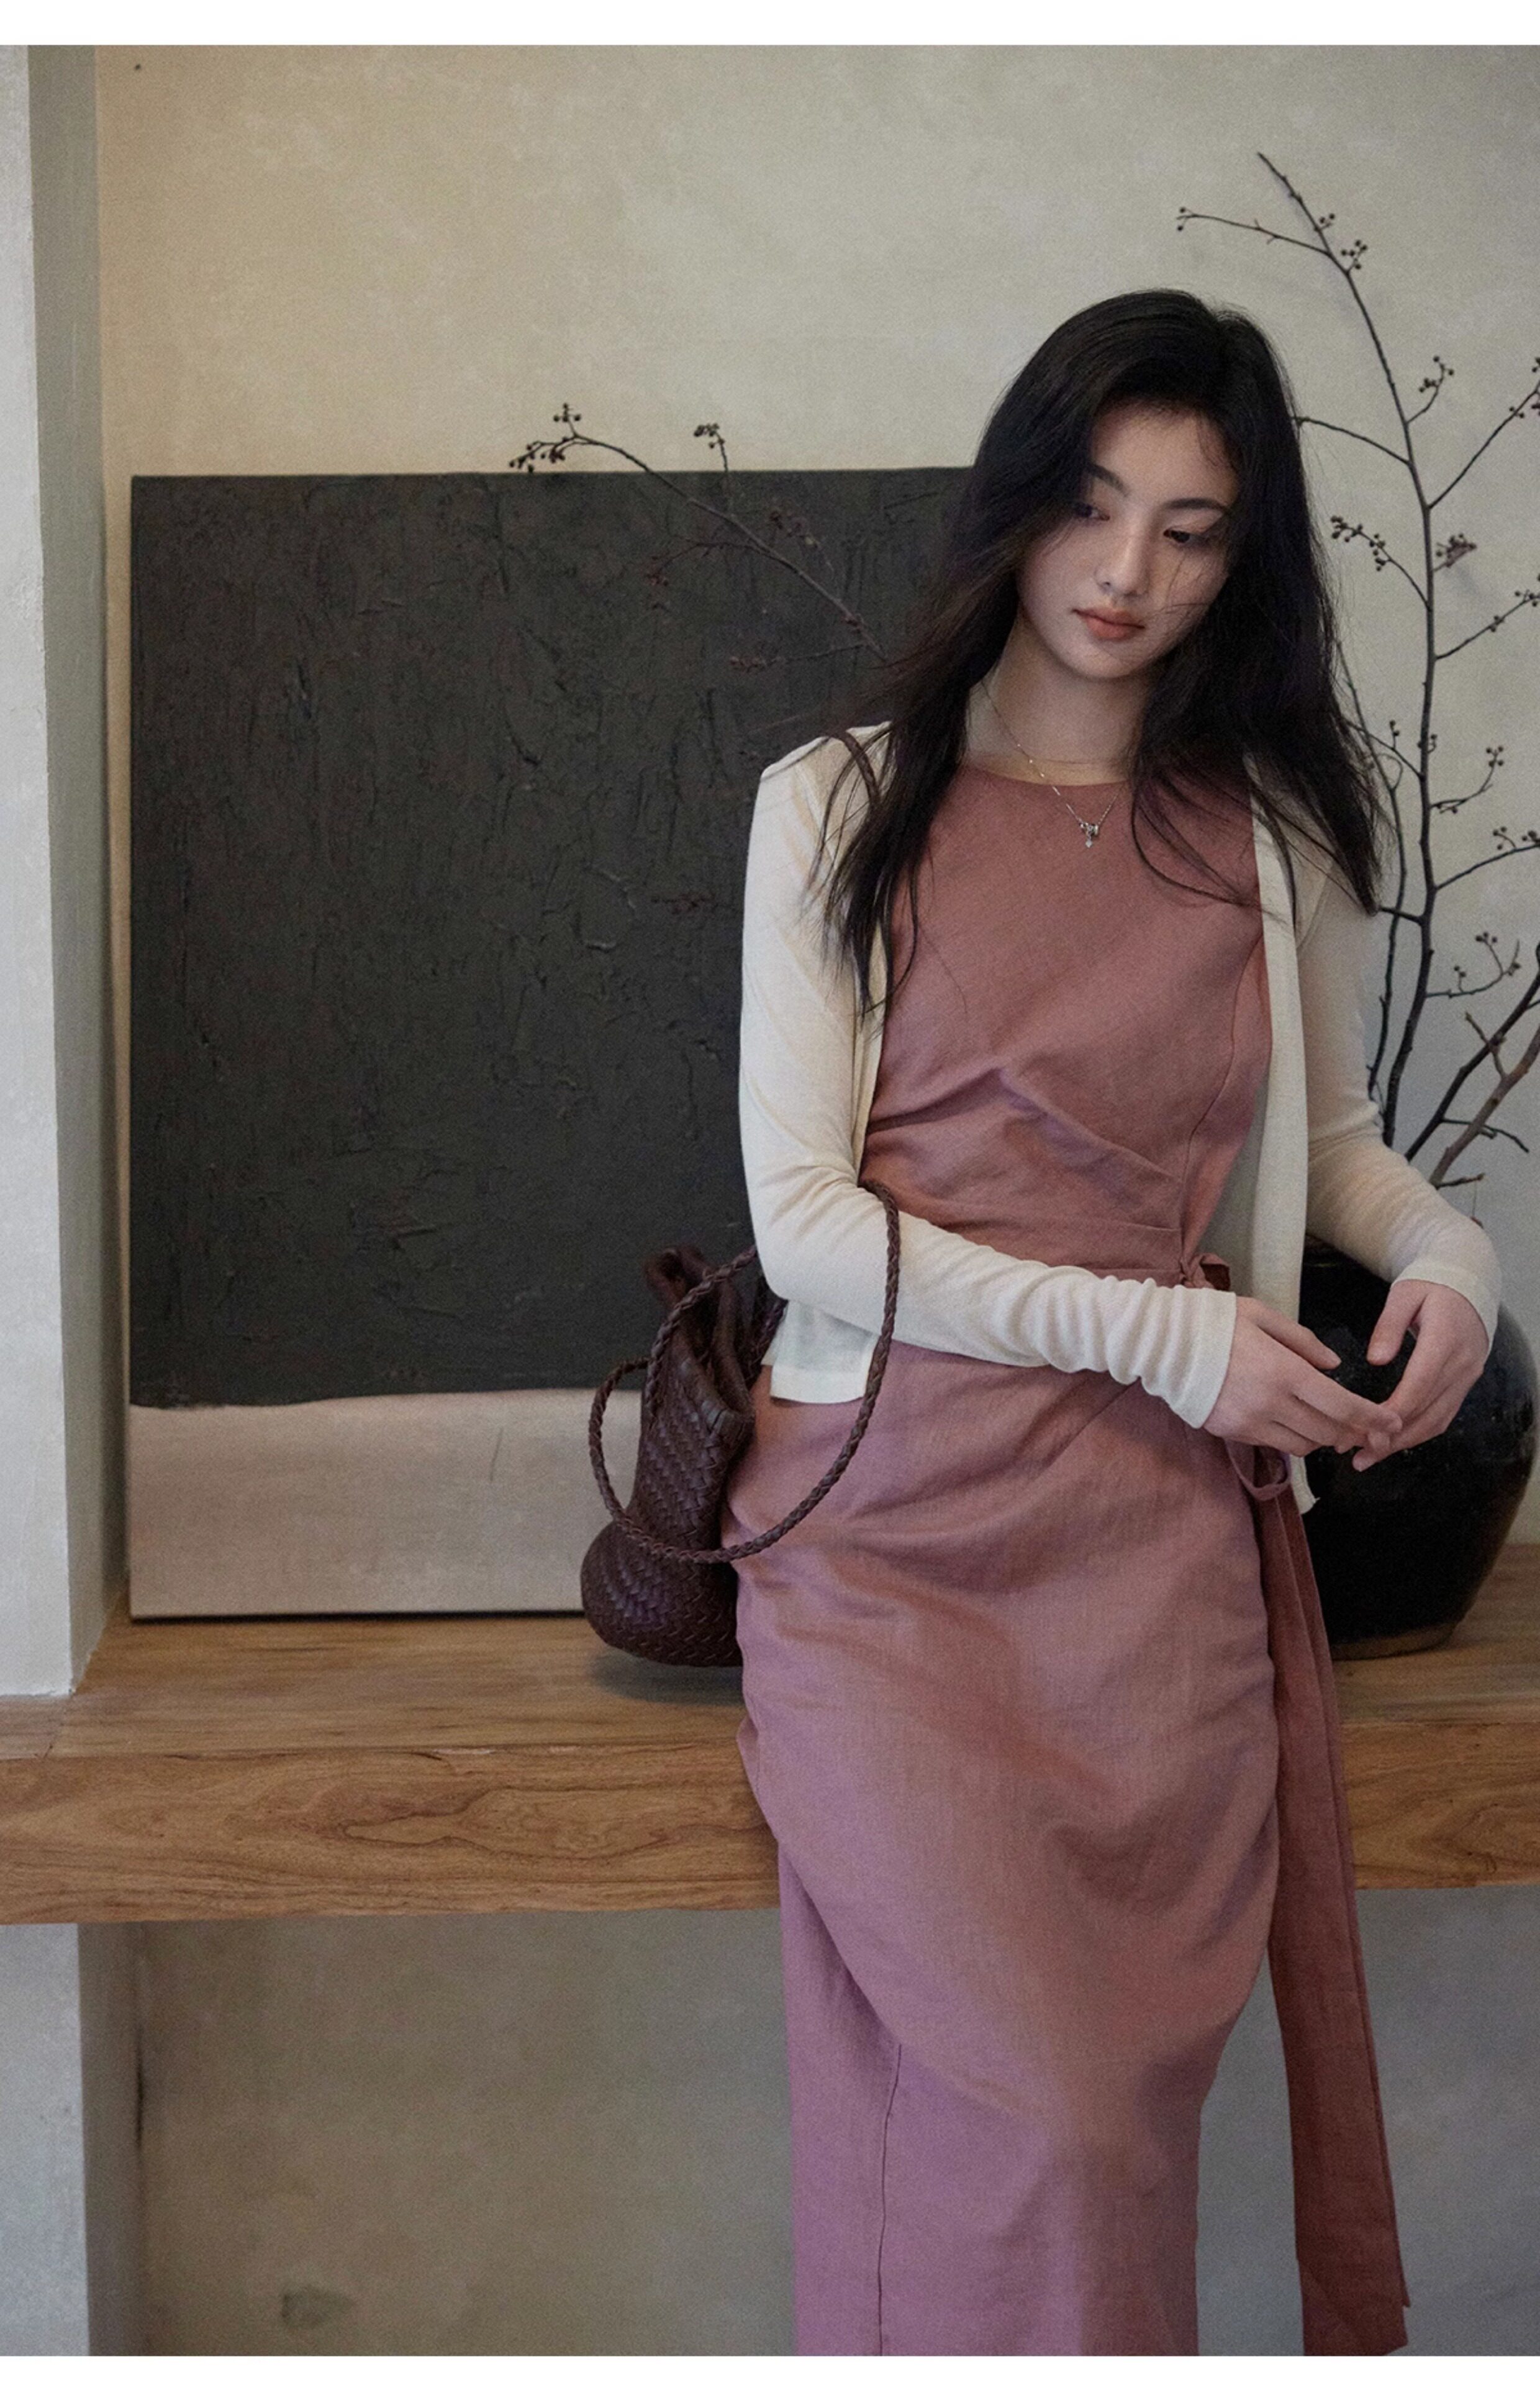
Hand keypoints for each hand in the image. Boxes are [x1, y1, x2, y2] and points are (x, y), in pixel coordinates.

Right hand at [1202, 1296, 1402, 1460]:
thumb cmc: (1215, 1322)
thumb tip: (1334, 1367)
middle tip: (1368, 1428)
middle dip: (1353, 1433)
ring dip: (1323, 1438)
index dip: (1373, 1419)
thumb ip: (1304, 1342)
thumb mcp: (1263, 1316)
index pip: (1341, 1406)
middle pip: (1327, 1432)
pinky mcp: (1232, 1433)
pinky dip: (1293, 1437)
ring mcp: (1249, 1423)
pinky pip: (1274, 1445)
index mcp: (1283, 1371)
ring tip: (1330, 1425)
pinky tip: (1294, 1422)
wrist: (1162, 1344)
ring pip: (1303, 1446)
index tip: (1393, 1424)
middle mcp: (1270, 1404)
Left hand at [1352, 1279, 1488, 1470]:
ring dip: (1404, 1443)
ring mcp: (1466, 1377)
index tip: (1367, 1431)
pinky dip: (1419, 1433)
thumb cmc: (1431, 1287)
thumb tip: (1376, 1359)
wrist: (1468, 1284)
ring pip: (1438, 1420)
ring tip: (1370, 1457)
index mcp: (1445, 1340)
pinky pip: (1443, 1415)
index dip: (1395, 1412)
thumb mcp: (1405, 1294)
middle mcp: (1461, 1364)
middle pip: (1428, 1411)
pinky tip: (1394, 1444)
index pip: (1420, 1384)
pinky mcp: (1464, 1383)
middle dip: (1393, 1438)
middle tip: (1359, 1455)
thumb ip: (1389, 1325)